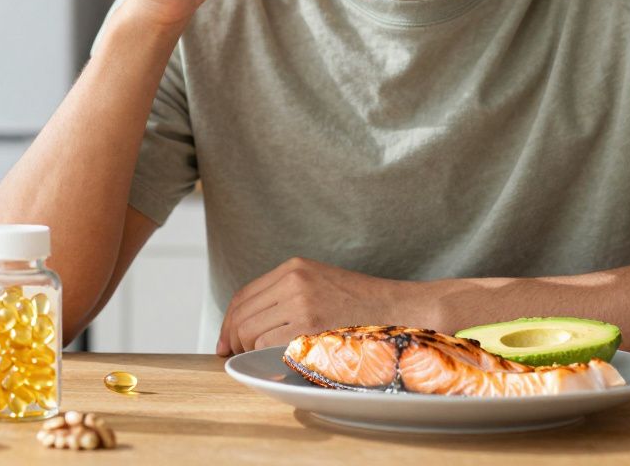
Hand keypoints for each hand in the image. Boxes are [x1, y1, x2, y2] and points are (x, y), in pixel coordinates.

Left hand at [216, 257, 420, 355]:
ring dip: (249, 353)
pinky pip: (266, 347)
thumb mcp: (322, 286)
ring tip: (264, 361)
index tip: (225, 342)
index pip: (244, 295)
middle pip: (241, 315)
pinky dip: (266, 360)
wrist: (404, 309)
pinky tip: (281, 363)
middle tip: (237, 358)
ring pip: (250, 333)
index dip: (229, 322)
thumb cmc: (365, 307)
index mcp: (295, 268)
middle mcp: (294, 280)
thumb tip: (247, 328)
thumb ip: (287, 297)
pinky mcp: (309, 325)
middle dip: (233, 341)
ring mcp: (301, 302)